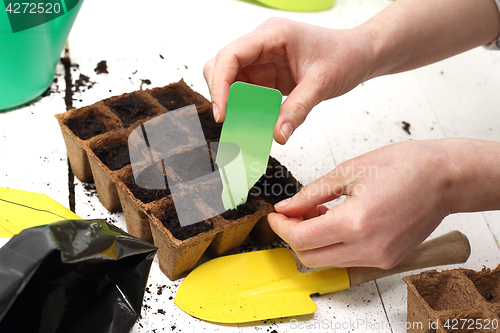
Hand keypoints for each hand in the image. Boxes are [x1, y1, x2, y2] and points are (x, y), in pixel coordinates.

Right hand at [203, 17, 373, 143]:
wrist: (359, 55)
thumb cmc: (344, 56)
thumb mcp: (321, 84)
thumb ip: (297, 110)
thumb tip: (277, 136)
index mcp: (272, 35)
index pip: (230, 56)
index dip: (220, 84)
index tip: (222, 112)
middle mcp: (261, 45)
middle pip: (222, 66)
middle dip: (222, 94)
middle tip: (231, 121)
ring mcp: (262, 60)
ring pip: (230, 81)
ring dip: (233, 104)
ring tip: (244, 125)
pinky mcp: (266, 75)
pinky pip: (246, 93)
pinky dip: (246, 109)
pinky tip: (256, 121)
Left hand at [268, 139, 462, 268]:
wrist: (445, 177)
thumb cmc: (405, 166)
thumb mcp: (348, 171)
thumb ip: (311, 193)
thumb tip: (287, 207)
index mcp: (356, 222)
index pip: (301, 239)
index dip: (281, 227)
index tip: (275, 214)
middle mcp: (369, 248)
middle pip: (310, 257)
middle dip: (293, 236)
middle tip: (291, 213)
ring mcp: (380, 258)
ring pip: (327, 261)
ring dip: (313, 241)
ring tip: (317, 212)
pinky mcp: (388, 259)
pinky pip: (347, 259)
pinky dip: (333, 245)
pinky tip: (335, 221)